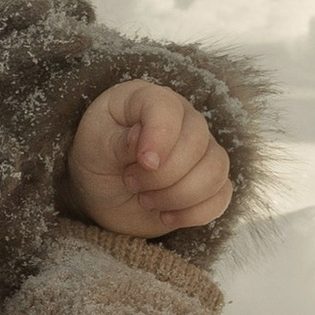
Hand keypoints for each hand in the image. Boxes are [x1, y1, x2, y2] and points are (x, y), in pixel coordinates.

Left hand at [60, 81, 231, 236]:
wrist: (103, 194)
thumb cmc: (96, 160)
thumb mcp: (93, 148)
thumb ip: (116, 141)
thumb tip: (140, 138)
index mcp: (147, 99)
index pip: (167, 107)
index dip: (160, 136)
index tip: (144, 163)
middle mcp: (182, 118)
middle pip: (196, 142)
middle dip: (162, 174)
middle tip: (131, 182)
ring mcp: (202, 149)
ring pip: (214, 170)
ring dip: (178, 195)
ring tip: (146, 200)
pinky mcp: (211, 181)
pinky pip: (221, 196)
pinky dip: (193, 212)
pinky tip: (166, 215)